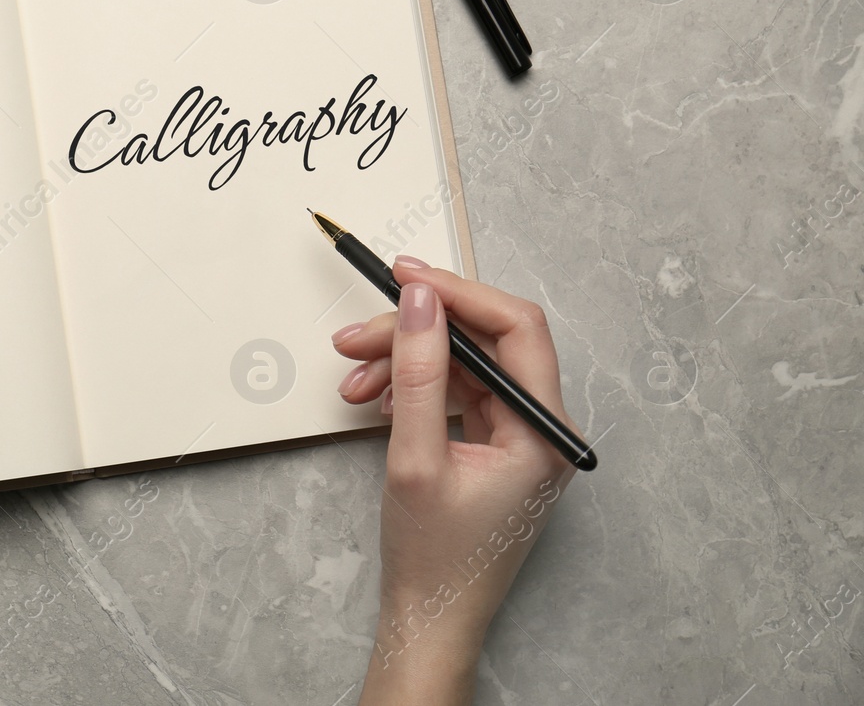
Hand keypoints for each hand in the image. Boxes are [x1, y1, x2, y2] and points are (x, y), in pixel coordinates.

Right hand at [331, 258, 578, 704]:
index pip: (515, 329)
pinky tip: (375, 400)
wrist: (430, 618)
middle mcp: (541, 427)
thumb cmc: (433, 557)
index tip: (404, 277)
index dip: (458, 294)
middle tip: (356, 334)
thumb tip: (419, 302)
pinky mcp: (494, 445)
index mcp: (543, 431)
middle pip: (485, 343)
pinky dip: (412, 387)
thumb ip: (419, 373)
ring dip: (404, 361)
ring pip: (464, 366)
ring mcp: (518, 436)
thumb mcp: (415, 458)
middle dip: (417, 331)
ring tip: (353, 379)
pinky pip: (456, 393)